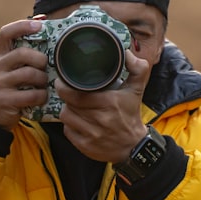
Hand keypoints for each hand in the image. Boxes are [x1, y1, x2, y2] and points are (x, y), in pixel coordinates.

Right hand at [0, 19, 48, 129]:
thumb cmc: (4, 90)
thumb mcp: (6, 70)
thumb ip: (19, 55)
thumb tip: (41, 25)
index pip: (6, 33)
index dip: (23, 26)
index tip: (39, 25)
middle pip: (23, 53)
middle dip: (40, 59)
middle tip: (45, 67)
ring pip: (29, 74)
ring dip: (42, 80)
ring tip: (43, 85)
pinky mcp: (4, 100)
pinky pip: (31, 95)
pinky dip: (41, 97)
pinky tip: (40, 98)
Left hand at [57, 47, 151, 162]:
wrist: (134, 147)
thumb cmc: (131, 115)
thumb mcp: (137, 90)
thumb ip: (137, 68)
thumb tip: (127, 53)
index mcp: (109, 103)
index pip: (76, 94)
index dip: (64, 87)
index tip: (63, 82)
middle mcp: (100, 120)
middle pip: (68, 104)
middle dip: (67, 97)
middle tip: (70, 93)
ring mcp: (91, 134)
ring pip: (65, 116)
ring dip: (68, 110)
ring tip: (75, 107)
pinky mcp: (85, 146)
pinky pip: (67, 131)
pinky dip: (70, 126)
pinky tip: (78, 122)